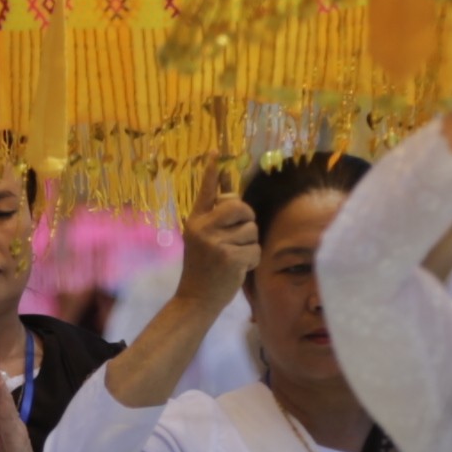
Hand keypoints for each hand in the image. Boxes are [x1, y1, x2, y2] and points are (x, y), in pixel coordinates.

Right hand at [168, 181, 259, 312]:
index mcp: (195, 221)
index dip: (211, 171)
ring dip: (250, 244)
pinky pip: (255, 249)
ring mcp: (216, 243)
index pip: (205, 191)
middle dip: (248, 218)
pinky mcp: (230, 258)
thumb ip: (214, 215)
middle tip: (241, 232)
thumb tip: (228, 188)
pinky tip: (239, 268)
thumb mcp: (201, 238)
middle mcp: (203, 228)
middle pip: (240, 206)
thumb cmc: (202, 267)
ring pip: (252, 230)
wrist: (195, 298)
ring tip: (235, 255)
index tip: (216, 153)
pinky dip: (252, 260)